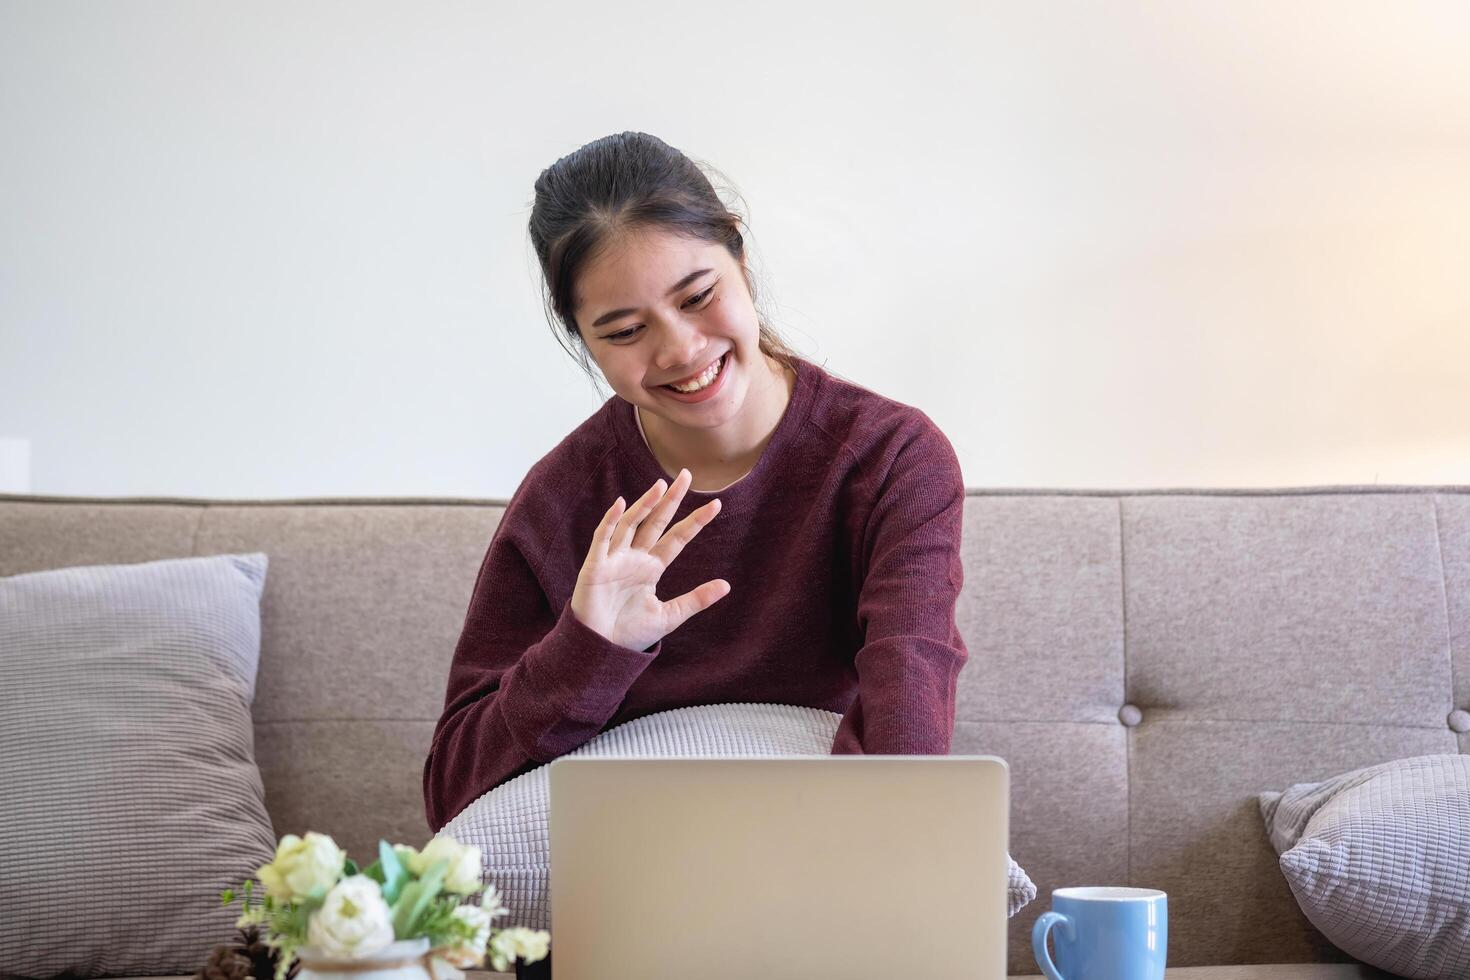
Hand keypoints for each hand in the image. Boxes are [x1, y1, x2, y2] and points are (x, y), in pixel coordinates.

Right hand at [570, 468, 729, 651]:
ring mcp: (614, 559)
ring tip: (661, 486)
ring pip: (631, 524)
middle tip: (686, 475)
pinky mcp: (595, 566)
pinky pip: (603, 538)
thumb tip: (727, 586)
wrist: (601, 650)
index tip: (716, 505)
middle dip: (670, 500)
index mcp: (651, 568)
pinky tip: (621, 504)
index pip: (677, 538)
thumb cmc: (630, 633)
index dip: (695, 522)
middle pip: (655, 522)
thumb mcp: (670, 616)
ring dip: (644, 505)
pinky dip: (611, 521)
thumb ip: (696, 600)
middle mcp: (634, 558)